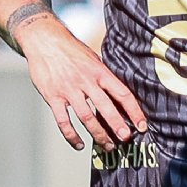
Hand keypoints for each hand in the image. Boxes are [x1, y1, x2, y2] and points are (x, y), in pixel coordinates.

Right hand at [23, 21, 148, 151]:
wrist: (44, 40)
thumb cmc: (70, 49)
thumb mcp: (93, 58)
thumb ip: (104, 76)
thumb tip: (120, 95)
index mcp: (99, 71)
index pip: (122, 93)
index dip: (134, 111)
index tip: (142, 125)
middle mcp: (86, 81)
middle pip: (105, 107)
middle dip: (118, 125)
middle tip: (126, 139)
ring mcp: (69, 90)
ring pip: (86, 117)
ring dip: (98, 134)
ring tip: (107, 145)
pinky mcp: (53, 97)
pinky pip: (63, 121)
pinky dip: (72, 135)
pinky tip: (79, 144)